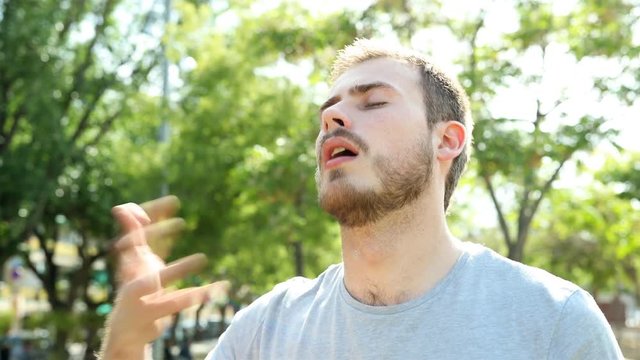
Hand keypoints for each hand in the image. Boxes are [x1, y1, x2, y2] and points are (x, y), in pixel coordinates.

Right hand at [100, 196, 222, 358]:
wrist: (125, 332)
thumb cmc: (137, 290)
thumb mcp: (138, 260)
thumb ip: (138, 234)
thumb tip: (123, 207)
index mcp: (131, 259)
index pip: (136, 232)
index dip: (151, 215)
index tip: (174, 201)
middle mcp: (129, 274)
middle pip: (135, 251)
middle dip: (155, 235)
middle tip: (181, 222)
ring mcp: (137, 296)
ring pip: (156, 280)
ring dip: (178, 269)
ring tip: (202, 258)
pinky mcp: (150, 314)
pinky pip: (175, 303)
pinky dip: (196, 295)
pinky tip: (218, 287)